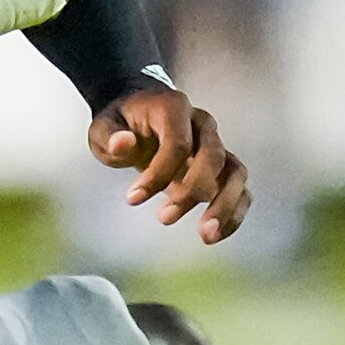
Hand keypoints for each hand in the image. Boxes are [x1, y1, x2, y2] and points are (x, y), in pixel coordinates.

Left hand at [89, 81, 250, 242]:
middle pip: (213, 156)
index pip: (178, 143)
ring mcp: (216, 144)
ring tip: (205, 236)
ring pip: (235, 173)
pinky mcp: (221, 167)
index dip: (158, 174)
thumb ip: (110, 135)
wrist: (139, 118)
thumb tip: (122, 143)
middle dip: (192, 191)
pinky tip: (215, 235)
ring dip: (224, 206)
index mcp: (174, 108)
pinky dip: (234, 213)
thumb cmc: (121, 124)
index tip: (132, 199)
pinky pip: (240, 189)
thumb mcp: (104, 126)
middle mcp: (202, 124)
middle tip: (164, 218)